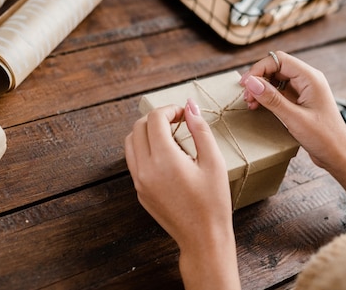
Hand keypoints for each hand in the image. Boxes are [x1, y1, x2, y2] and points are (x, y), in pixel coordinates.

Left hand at [124, 99, 239, 288]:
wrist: (203, 238)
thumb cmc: (213, 202)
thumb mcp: (214, 162)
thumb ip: (200, 130)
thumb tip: (190, 106)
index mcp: (164, 160)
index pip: (155, 119)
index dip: (170, 109)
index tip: (185, 114)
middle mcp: (145, 169)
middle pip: (138, 126)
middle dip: (157, 118)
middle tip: (179, 121)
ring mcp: (139, 181)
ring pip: (131, 142)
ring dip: (147, 131)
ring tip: (171, 137)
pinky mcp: (139, 191)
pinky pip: (134, 160)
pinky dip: (145, 148)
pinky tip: (168, 156)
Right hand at [240, 51, 345, 216]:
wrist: (340, 155)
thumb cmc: (325, 138)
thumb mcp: (294, 118)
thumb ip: (272, 99)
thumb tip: (251, 83)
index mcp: (310, 78)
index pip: (279, 60)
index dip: (259, 68)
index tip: (245, 84)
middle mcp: (308, 80)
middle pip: (276, 68)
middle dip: (259, 79)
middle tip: (246, 97)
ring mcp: (304, 90)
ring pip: (277, 80)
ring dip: (262, 89)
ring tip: (251, 103)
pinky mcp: (301, 101)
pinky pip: (280, 92)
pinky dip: (268, 97)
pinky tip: (259, 107)